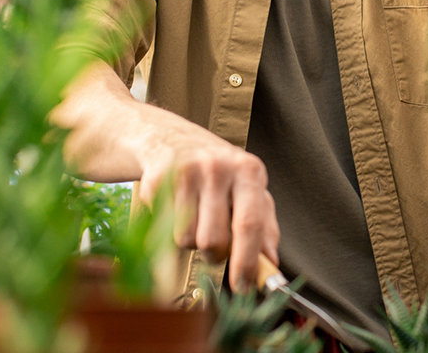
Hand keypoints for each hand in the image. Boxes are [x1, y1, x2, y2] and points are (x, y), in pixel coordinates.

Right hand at [138, 128, 279, 293]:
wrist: (171, 140)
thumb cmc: (218, 172)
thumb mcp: (249, 189)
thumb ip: (265, 226)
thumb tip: (270, 264)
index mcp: (249, 170)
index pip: (250, 225)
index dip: (247, 263)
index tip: (245, 287)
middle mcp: (218, 167)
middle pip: (214, 240)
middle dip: (215, 255)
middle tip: (216, 242)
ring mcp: (186, 171)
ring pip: (186, 240)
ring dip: (191, 241)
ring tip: (196, 218)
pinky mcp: (157, 179)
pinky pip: (162, 228)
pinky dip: (169, 227)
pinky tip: (176, 206)